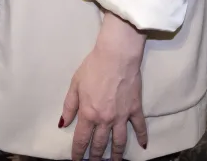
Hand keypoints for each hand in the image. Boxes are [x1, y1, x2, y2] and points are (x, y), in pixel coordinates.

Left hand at [61, 12, 148, 159]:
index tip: (76, 160)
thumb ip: (69, 106)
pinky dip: (142, 137)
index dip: (77, 152)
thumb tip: (63, 124)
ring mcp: (122, 116)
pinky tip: (143, 146)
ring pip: (119, 141)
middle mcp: (105, 119)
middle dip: (96, 157)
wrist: (116, 56)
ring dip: (117, 154)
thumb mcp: (75, 84)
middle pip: (100, 144)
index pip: (81, 139)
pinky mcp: (135, 109)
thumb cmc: (93, 67)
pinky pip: (139, 127)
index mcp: (88, 113)